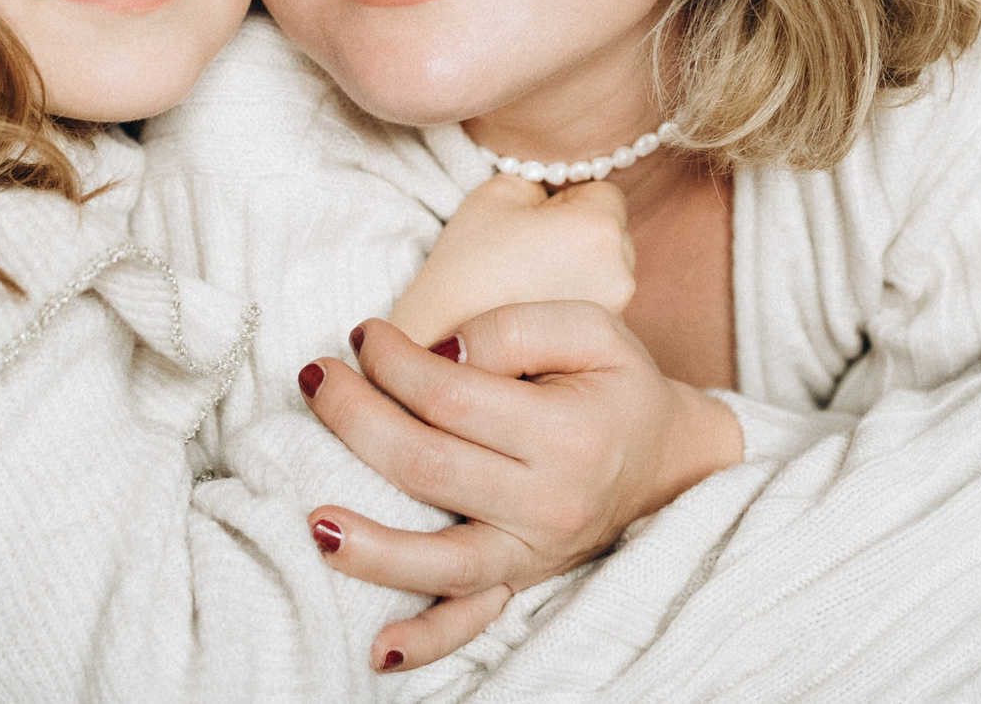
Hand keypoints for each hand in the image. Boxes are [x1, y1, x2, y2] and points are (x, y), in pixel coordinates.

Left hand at [300, 300, 741, 671]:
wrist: (668, 463)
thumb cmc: (616, 387)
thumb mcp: (589, 330)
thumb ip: (512, 330)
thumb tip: (437, 350)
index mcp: (567, 435)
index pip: (451, 398)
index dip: (393, 361)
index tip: (363, 335)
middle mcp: (549, 504)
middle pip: (427, 467)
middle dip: (355, 419)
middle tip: (317, 378)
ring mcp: (531, 555)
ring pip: (439, 560)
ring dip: (370, 545)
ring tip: (312, 518)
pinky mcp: (519, 583)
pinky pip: (469, 622)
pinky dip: (425, 641)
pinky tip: (378, 649)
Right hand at [387, 174, 634, 346]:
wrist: (446, 344)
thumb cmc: (468, 267)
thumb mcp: (495, 194)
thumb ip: (539, 177)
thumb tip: (559, 188)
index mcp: (598, 227)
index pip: (600, 190)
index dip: (563, 198)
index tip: (531, 220)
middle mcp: (622, 271)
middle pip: (610, 229)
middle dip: (577, 231)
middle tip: (527, 248)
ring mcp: (618, 309)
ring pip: (606, 264)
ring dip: (579, 263)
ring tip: (529, 279)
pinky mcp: (605, 337)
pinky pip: (598, 296)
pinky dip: (574, 295)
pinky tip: (536, 304)